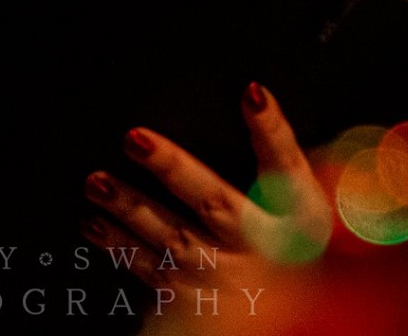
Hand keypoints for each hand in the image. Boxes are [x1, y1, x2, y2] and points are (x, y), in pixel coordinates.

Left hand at [82, 83, 331, 315]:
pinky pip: (150, 271)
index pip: (288, 167)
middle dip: (174, 168)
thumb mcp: (313, 213)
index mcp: (299, 220)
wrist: (289, 321)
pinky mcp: (192, 302)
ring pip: (172, 237)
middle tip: (136, 139)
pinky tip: (94, 224)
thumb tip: (263, 102)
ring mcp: (222, 278)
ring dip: (130, 208)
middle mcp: (260, 249)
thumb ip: (291, 167)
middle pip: (216, 201)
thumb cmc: (297, 257)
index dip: (271, 131)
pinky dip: (119, 248)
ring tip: (97, 181)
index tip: (251, 94)